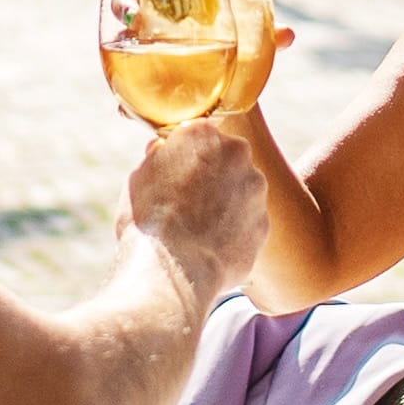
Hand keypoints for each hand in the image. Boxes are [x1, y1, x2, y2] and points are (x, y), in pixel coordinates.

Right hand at [126, 118, 268, 296]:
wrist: (173, 271)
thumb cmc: (149, 222)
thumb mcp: (139, 178)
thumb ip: (157, 158)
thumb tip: (161, 150)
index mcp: (203, 134)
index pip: (200, 133)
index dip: (188, 153)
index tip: (179, 169)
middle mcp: (237, 155)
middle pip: (228, 159)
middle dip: (214, 175)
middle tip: (190, 200)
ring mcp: (255, 191)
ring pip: (242, 191)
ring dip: (227, 204)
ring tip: (199, 229)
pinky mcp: (264, 225)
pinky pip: (248, 223)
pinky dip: (234, 232)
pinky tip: (211, 247)